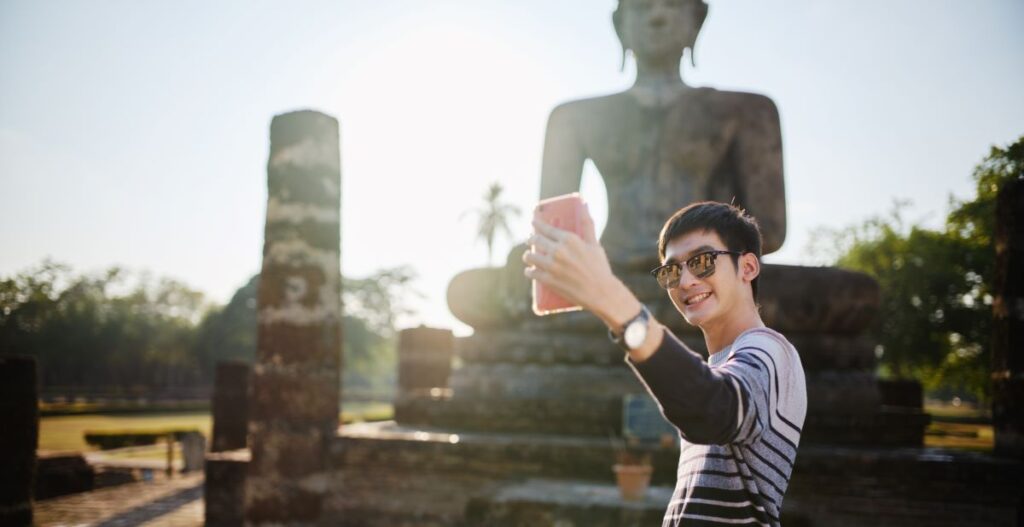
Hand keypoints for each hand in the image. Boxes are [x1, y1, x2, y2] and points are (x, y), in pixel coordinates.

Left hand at [523, 206, 639, 326]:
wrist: (601, 293)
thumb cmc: (599, 267)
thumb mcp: (594, 244)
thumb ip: (587, 223)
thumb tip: (584, 204)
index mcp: (569, 239)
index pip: (546, 228)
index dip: (537, 224)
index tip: (533, 222)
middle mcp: (558, 251)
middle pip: (536, 241)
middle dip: (531, 240)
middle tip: (531, 241)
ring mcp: (552, 266)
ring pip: (530, 256)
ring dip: (528, 255)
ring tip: (529, 256)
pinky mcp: (548, 280)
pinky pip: (531, 272)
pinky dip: (529, 271)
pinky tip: (529, 270)